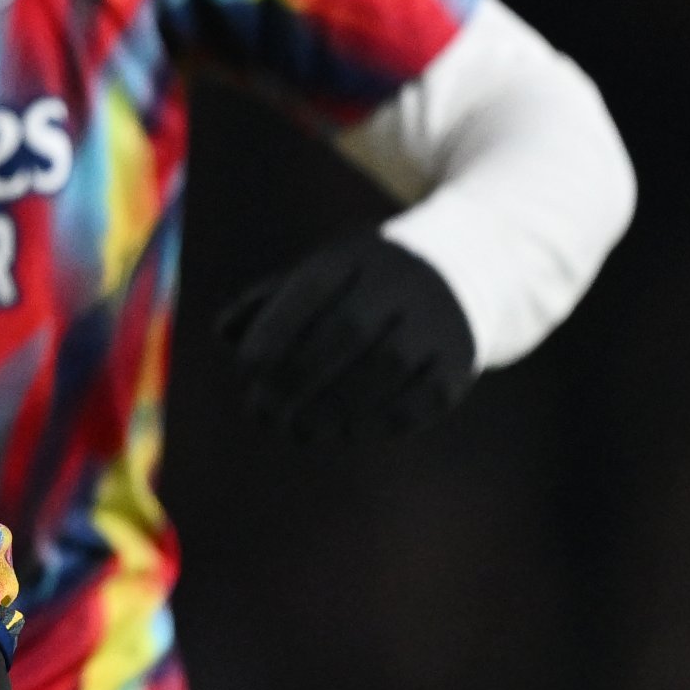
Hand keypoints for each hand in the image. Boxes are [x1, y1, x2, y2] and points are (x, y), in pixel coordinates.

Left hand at [219, 231, 474, 441]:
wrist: (465, 268)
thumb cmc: (364, 282)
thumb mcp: (319, 273)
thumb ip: (267, 301)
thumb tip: (225, 334)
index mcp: (356, 257)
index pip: (309, 291)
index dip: (273, 332)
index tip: (247, 369)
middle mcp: (401, 283)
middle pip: (345, 332)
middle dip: (296, 379)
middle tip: (264, 413)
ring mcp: (437, 320)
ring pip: (384, 369)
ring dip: (333, 408)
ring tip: (300, 431)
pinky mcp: (461, 359)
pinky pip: (421, 398)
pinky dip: (379, 421)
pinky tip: (346, 432)